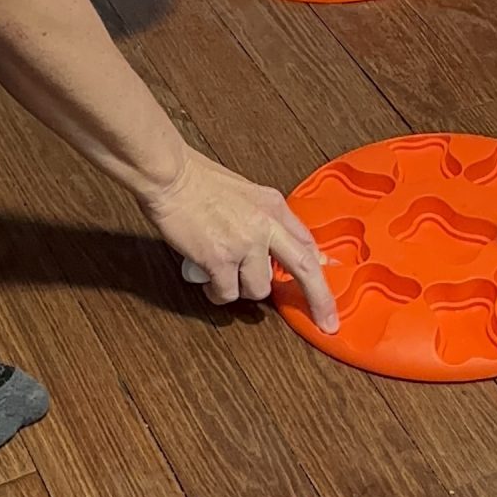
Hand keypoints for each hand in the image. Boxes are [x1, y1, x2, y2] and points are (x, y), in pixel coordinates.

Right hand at [147, 147, 338, 332]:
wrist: (169, 174)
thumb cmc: (197, 179)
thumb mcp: (245, 192)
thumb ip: (263, 218)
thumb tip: (274, 244)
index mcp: (273, 206)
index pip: (307, 243)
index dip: (319, 269)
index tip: (326, 288)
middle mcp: (265, 225)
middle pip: (305, 269)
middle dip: (320, 300)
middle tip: (327, 322)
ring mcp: (244, 244)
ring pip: (258, 289)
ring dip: (241, 290)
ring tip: (223, 278)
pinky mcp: (219, 259)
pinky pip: (227, 293)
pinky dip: (217, 294)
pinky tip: (208, 284)